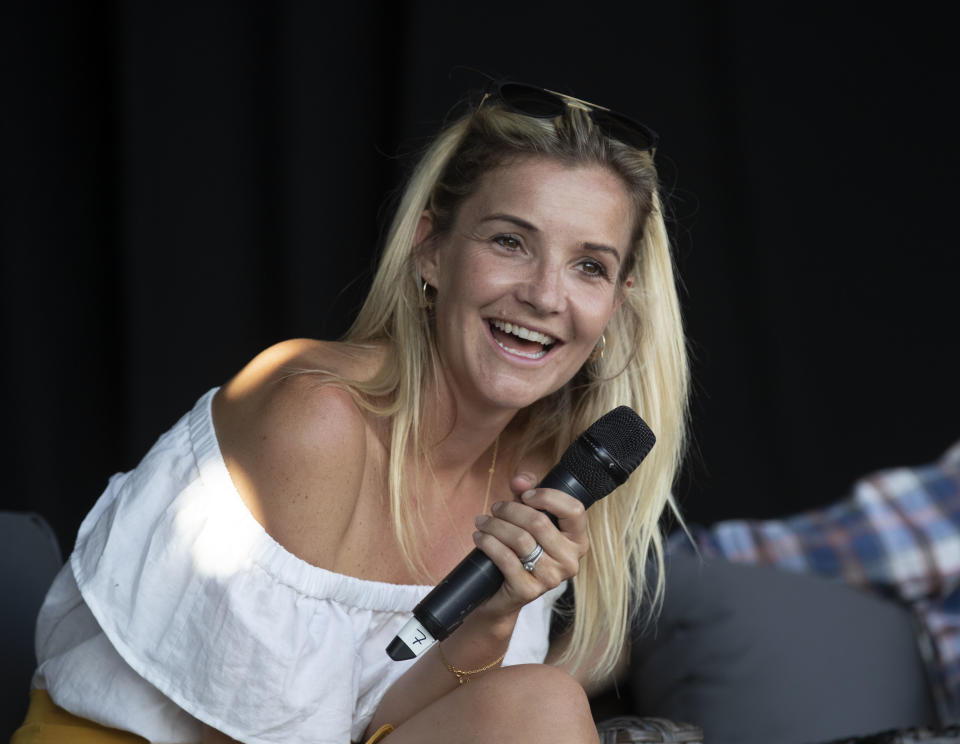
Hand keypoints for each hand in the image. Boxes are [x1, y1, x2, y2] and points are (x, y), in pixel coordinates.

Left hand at [471, 471, 589, 617]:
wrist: (502, 594)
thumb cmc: (519, 549)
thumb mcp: (526, 516)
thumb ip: (526, 492)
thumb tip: (520, 481)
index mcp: (578, 541)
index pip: (574, 510)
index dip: (548, 496)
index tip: (526, 495)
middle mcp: (570, 561)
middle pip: (539, 522)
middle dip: (511, 510)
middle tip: (495, 508)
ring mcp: (551, 578)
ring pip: (520, 539)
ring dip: (495, 525)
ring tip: (483, 522)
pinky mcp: (528, 591)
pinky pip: (506, 558)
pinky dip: (488, 543)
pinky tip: (480, 537)